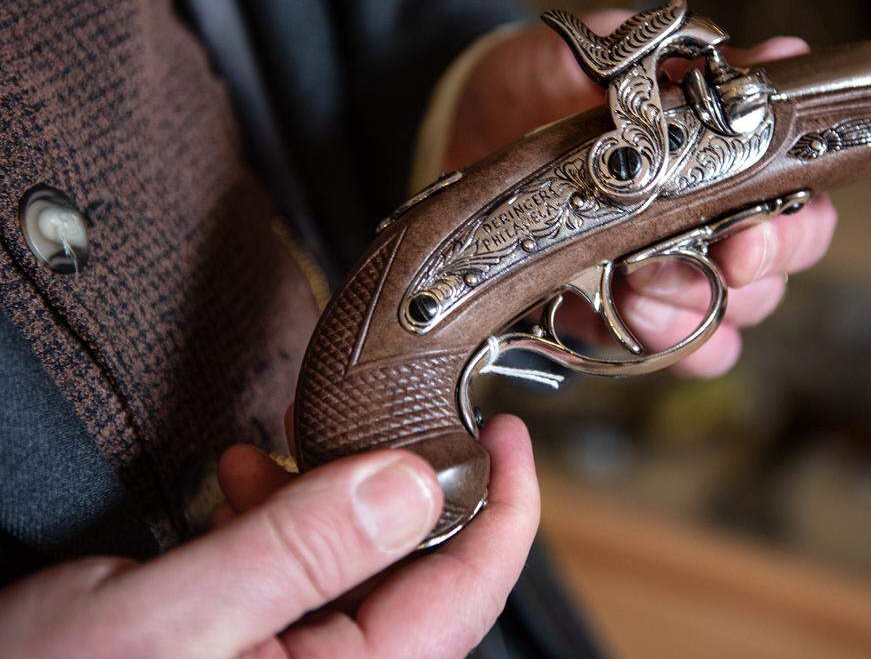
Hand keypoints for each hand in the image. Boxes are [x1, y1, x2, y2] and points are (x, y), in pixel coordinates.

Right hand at [0, 414, 537, 657]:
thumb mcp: (177, 613)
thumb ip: (301, 550)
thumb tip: (413, 482)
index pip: (466, 593)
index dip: (506, 506)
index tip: (508, 435)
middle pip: (419, 577)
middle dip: (407, 488)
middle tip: (397, 420)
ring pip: (358, 571)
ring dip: (333, 500)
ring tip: (288, 451)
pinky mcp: (252, 654)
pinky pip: (302, 582)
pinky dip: (284, 524)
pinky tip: (247, 486)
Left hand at [445, 13, 870, 376]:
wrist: (459, 136)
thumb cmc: (533, 88)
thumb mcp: (594, 57)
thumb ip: (674, 62)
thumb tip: (775, 54)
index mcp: (730, 141)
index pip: (834, 157)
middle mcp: (724, 207)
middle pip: (801, 245)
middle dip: (782, 249)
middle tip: (744, 244)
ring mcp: (684, 264)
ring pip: (752, 304)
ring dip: (715, 299)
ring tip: (650, 278)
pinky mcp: (635, 314)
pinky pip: (695, 350)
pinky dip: (685, 346)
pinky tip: (652, 327)